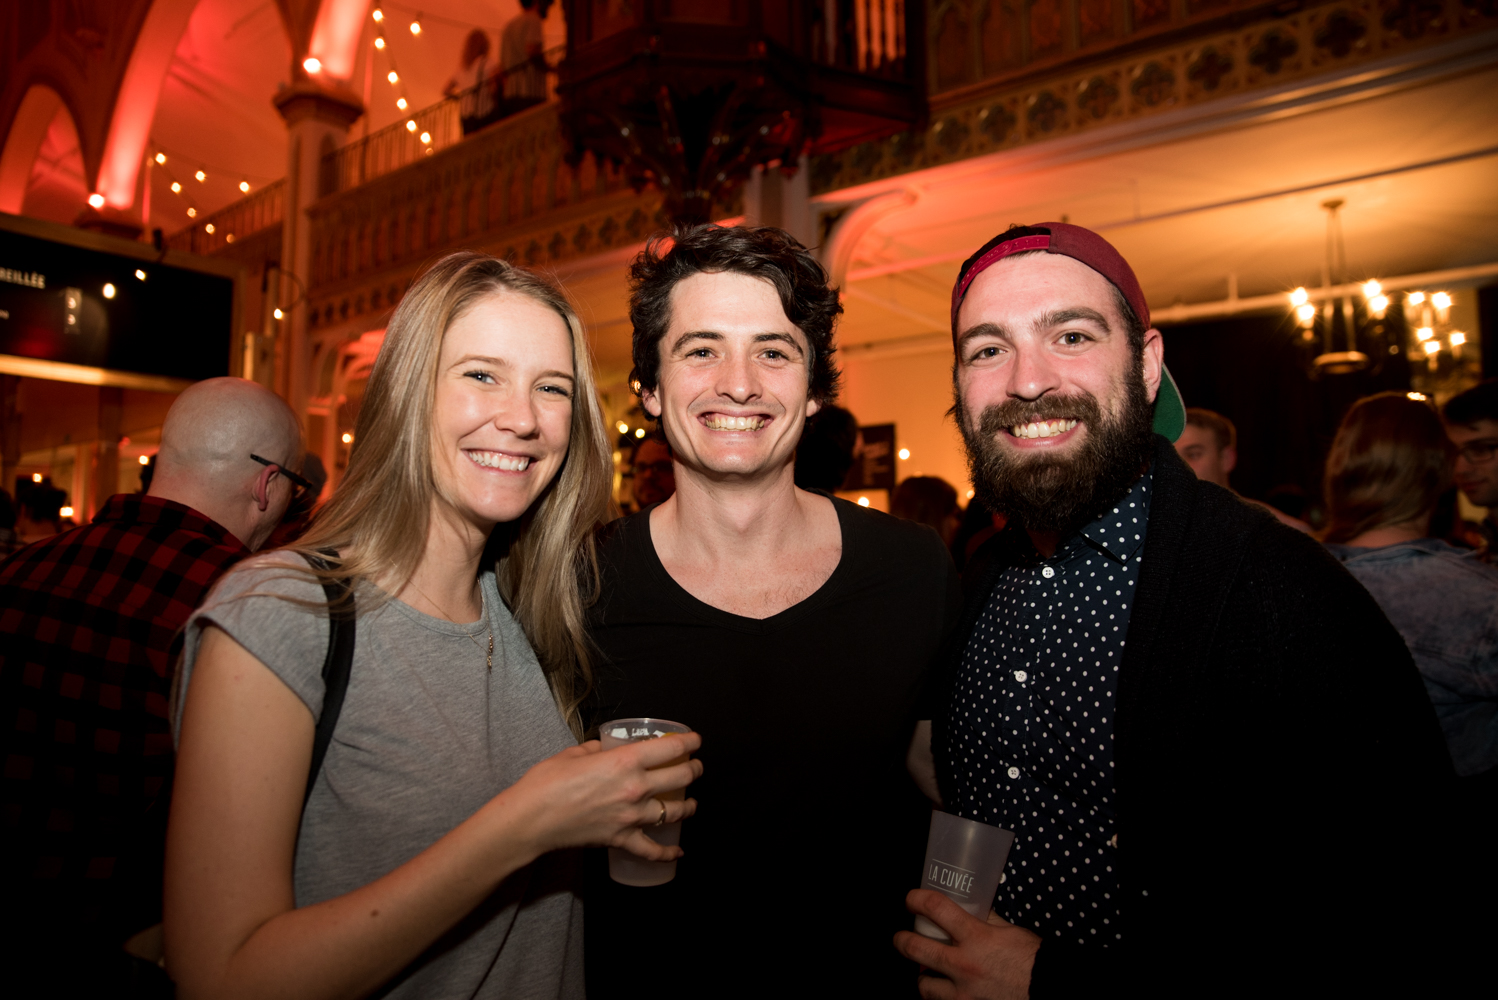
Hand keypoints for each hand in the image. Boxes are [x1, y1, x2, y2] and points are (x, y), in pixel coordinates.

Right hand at [502, 733, 702, 860]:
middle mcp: (635, 788)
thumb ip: (596, 749)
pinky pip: (651, 849)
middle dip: (694, 770)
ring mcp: (631, 816)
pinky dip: (667, 852)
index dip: (689, 742)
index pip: (670, 749)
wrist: (530, 820)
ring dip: (688, 806)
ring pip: (674, 812)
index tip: (695, 741)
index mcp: (625, 761)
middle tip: (695, 766)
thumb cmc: (546, 783)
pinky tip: (678, 851)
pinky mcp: (621, 839)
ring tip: (692, 803)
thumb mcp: (574, 753)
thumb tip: (604, 749)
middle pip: (680, 777)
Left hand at [893, 890, 1039, 999]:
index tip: (911, 899)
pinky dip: (940, 998)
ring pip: (924, 985)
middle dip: (902, 941)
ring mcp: (964, 994)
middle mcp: (965, 966)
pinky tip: (946, 991)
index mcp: (977, 938)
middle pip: (915, 949)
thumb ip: (986, 920)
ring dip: (923, 977)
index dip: (917, 899)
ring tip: (928, 972)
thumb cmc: (1034, 962)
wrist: (1049, 991)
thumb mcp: (1009, 932)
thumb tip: (971, 909)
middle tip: (901, 938)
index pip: (936, 909)